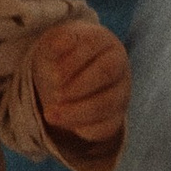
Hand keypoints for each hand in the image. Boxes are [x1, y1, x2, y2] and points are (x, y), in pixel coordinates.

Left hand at [33, 20, 130, 162]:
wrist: (65, 77)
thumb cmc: (61, 55)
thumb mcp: (53, 44)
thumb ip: (57, 42)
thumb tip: (60, 43)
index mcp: (104, 42)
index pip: (95, 45)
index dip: (73, 61)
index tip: (53, 75)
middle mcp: (118, 66)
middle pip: (106, 73)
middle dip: (78, 85)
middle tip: (54, 94)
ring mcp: (120, 93)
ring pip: (107, 104)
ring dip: (76, 111)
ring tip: (49, 114)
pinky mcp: (114, 117)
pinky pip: (105, 127)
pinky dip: (83, 128)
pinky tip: (62, 124)